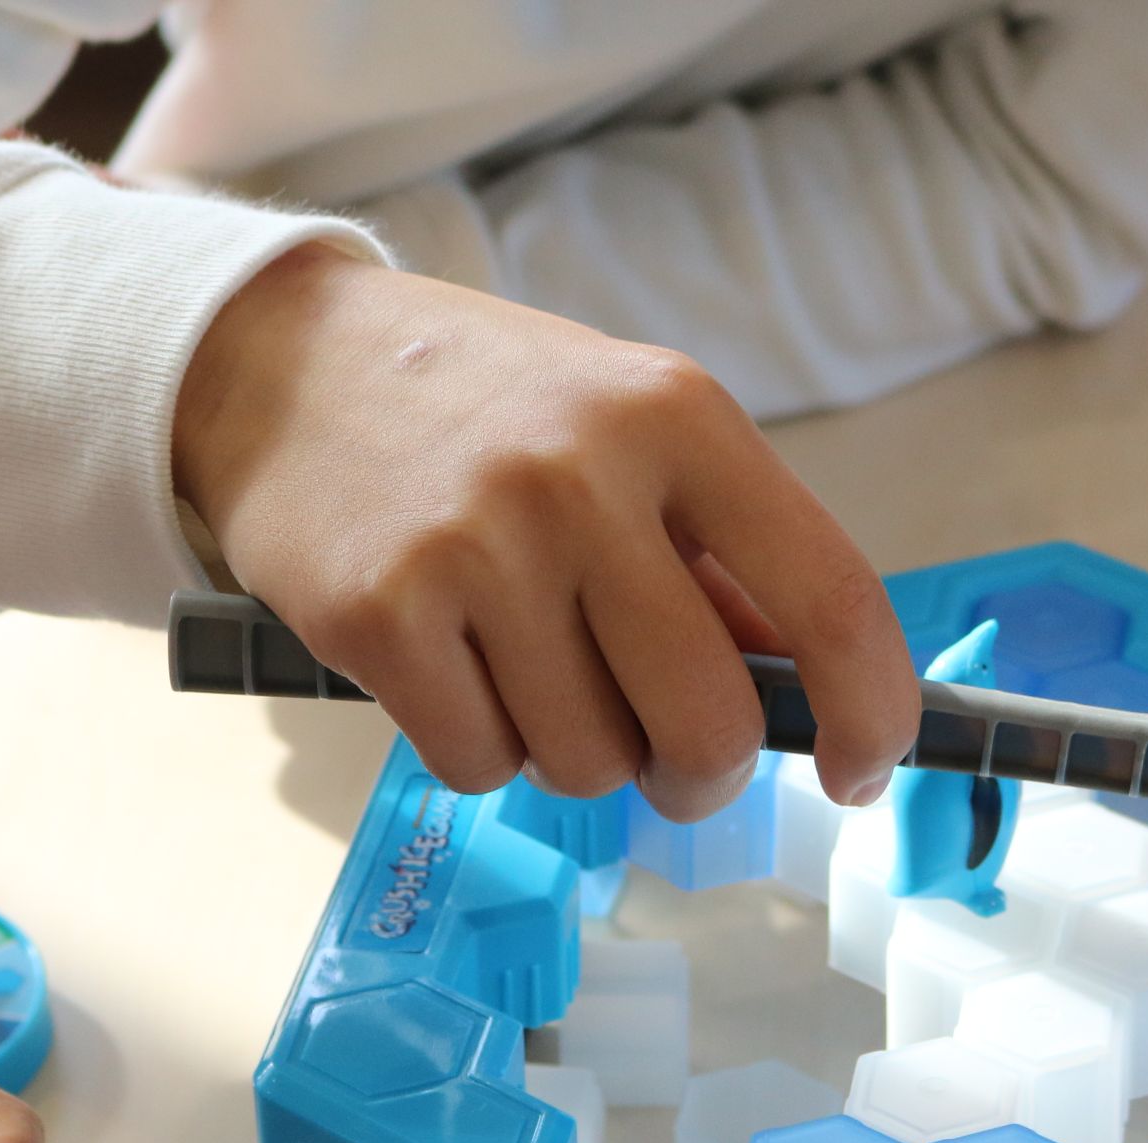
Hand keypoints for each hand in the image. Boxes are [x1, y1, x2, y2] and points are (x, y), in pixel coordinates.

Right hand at [174, 245, 918, 819]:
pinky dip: (477, 747)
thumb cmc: (480, 412)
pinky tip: (447, 668)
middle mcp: (582, 475)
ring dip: (569, 752)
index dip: (867, 711)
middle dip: (696, 775)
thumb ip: (715, 554)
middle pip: (703, 724)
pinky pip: (479, 765)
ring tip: (521, 666)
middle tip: (664, 760)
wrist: (280, 362)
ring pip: (586, 763)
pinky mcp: (379, 614)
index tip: (861, 772)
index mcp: (675, 415)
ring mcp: (474, 546)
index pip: (826, 597)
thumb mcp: (621, 434)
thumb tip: (808, 693)